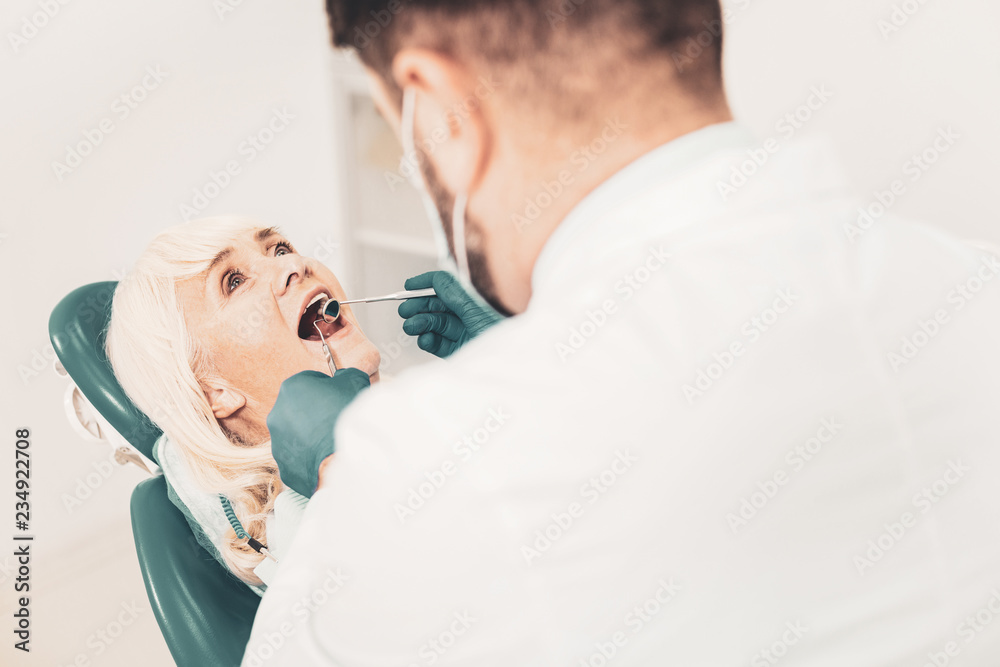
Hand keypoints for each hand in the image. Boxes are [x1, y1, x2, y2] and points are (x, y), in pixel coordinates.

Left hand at [266, 368, 369, 497]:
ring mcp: (278, 444)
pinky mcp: (285, 468)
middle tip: (337, 419)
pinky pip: (299, 459)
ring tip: (333, 440)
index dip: (327, 388)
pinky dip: (312, 458)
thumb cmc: (348, 414)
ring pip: (297, 436)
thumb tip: (342, 378)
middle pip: (299, 409)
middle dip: (316, 413)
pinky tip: (328, 457)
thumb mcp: (354, 380)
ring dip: (312, 436)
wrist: (345, 456)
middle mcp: (277, 414)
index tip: (339, 397)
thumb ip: (345, 374)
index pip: (310, 382)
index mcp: (291, 388)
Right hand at [397, 271, 503, 357]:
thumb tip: (437, 279)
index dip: (426, 284)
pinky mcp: (458, 351)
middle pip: (438, 305)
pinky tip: (424, 339)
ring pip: (436, 324)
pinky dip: (428, 341)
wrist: (510, 364)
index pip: (447, 285)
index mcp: (475, 299)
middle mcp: (469, 314)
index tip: (408, 287)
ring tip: (411, 327)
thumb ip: (455, 295)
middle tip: (405, 310)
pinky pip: (438, 343)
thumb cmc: (504, 336)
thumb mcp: (477, 311)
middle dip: (419, 306)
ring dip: (421, 324)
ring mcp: (463, 333)